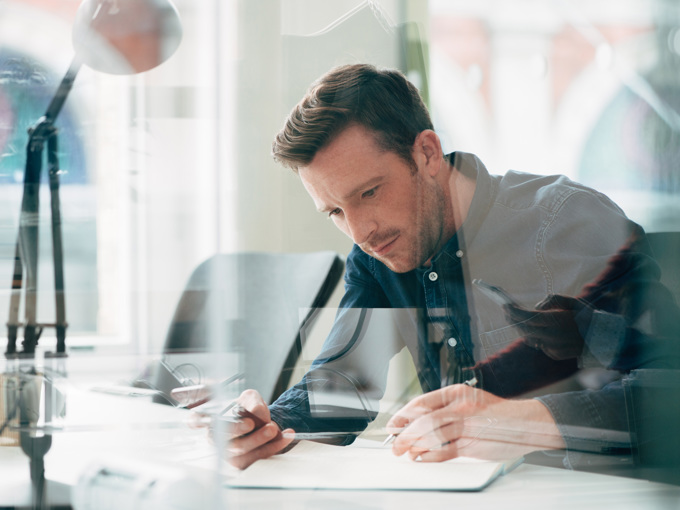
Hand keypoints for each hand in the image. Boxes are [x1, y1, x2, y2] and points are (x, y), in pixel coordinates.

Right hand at [216, 389, 294, 469]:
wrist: (254, 419)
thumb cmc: (246, 407)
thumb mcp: (248, 398)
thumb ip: (252, 402)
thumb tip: (257, 412)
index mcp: (215, 426)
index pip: (221, 431)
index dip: (236, 428)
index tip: (250, 423)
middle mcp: (221, 445)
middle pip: (238, 446)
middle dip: (257, 438)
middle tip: (272, 428)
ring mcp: (233, 457)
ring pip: (250, 456)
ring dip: (269, 445)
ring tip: (283, 433)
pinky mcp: (246, 463)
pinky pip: (260, 459)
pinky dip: (275, 448)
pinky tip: (286, 437)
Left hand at [385, 384, 564, 462]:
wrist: (527, 421)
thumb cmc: (496, 413)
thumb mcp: (469, 401)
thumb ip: (446, 409)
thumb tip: (417, 421)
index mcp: (456, 393)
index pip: (421, 403)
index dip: (403, 415)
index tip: (392, 424)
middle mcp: (460, 407)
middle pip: (423, 420)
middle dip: (404, 434)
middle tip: (394, 444)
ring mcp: (467, 425)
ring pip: (432, 435)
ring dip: (414, 446)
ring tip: (405, 452)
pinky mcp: (474, 444)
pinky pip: (446, 451)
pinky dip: (431, 456)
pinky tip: (421, 458)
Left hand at [504, 294, 589, 359]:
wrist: (604, 340)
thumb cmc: (588, 316)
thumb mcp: (573, 301)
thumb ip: (552, 300)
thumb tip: (536, 308)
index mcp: (555, 321)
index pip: (526, 316)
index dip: (513, 311)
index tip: (504, 305)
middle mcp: (552, 336)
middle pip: (524, 328)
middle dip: (513, 319)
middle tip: (506, 312)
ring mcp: (553, 347)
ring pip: (529, 338)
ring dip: (521, 329)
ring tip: (515, 319)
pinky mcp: (555, 355)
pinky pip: (539, 345)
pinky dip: (535, 337)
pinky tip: (533, 330)